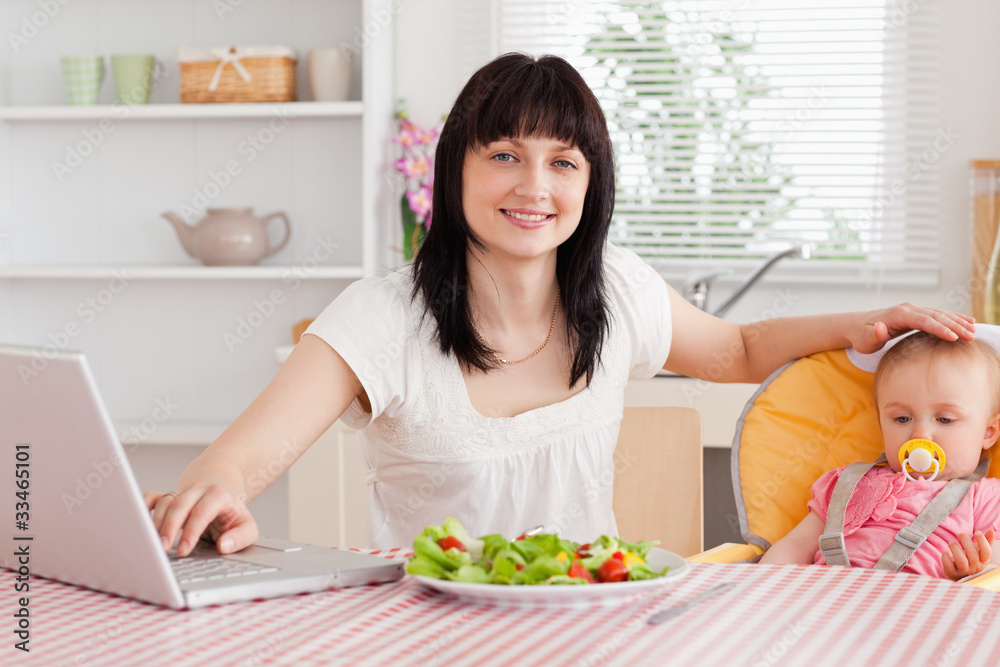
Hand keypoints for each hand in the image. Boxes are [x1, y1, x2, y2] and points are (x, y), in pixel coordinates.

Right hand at [144, 483, 258, 556]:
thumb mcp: (247, 525)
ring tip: (152, 544)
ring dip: (155, 524)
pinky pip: (151, 498)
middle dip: (169, 528)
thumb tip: (225, 546)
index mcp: (218, 495)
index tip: (184, 550)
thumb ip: (241, 537)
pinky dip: (142, 508)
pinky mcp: (168, 497)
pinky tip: (140, 524)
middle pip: (179, 505)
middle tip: (163, 549)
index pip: (202, 512)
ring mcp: (181, 492)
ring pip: (164, 502)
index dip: (191, 531)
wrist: (223, 488)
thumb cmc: (232, 512)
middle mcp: (198, 490)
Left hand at [849, 303, 975, 353]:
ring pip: (939, 314)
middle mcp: (908, 309)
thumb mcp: (864, 339)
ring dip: (957, 321)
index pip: (923, 321)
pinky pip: (937, 315)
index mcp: (897, 314)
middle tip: (971, 336)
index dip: (939, 329)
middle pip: (935, 316)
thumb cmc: (861, 336)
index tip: (954, 337)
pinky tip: (967, 321)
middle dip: (954, 326)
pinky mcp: (916, 314)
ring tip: (974, 330)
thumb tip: (880, 327)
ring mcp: (912, 310)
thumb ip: (873, 335)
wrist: (856, 326)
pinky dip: (953, 317)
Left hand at [941, 529, 994, 580]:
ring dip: (955, 548)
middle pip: (972, 554)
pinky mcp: (952, 573)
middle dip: (965, 541)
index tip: (977, 532)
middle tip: (960, 534)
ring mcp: (963, 571)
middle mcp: (975, 567)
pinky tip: (945, 552)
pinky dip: (945, 557)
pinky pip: (949, 566)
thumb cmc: (971, 559)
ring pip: (961, 560)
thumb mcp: (979, 551)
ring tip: (951, 542)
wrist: (960, 574)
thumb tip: (992, 530)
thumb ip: (986, 542)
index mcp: (983, 561)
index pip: (987, 552)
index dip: (983, 541)